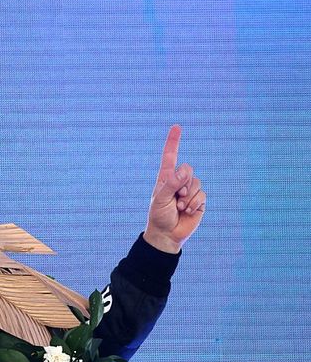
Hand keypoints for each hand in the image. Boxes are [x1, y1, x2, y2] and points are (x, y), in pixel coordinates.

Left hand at [143, 125, 204, 253]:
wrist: (167, 234)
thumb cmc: (159, 216)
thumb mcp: (160, 199)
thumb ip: (171, 183)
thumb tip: (184, 170)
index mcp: (165, 178)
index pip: (170, 157)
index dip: (173, 142)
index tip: (177, 127)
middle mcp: (178, 182)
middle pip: (188, 169)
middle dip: (183, 183)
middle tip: (176, 197)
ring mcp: (189, 190)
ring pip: (196, 182)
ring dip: (188, 196)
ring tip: (179, 207)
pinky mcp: (198, 200)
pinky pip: (201, 195)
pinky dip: (194, 203)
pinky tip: (186, 211)